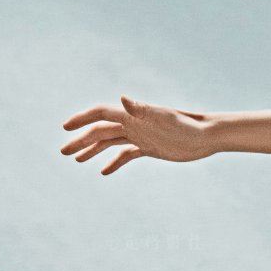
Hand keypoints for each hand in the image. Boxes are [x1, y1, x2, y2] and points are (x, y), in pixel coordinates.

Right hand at [61, 97, 215, 174]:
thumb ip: (141, 109)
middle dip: (81, 140)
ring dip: (93, 150)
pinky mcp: (149, 148)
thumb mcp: (164, 118)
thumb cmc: (187, 125)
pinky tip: (103, 171)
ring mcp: (140, 136)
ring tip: (76, 160)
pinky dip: (114, 162)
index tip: (66, 127)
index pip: (101, 114)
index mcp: (133, 115)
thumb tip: (122, 99)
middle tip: (63, 152)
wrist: (206, 135)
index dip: (82, 119)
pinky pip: (126, 155)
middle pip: (101, 131)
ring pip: (110, 142)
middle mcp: (133, 124)